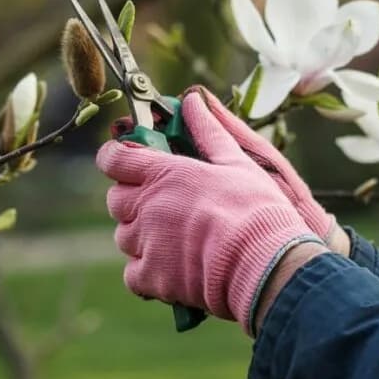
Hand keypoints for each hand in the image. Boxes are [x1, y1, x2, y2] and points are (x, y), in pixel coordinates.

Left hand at [96, 91, 327, 331]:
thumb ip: (209, 131)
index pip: (114, 158)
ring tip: (173, 238)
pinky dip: (146, 272)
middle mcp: (146, 207)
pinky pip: (133, 274)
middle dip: (131, 199)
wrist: (263, 264)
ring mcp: (146, 244)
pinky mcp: (152, 278)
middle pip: (115, 200)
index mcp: (164, 174)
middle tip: (160, 203)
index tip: (124, 159)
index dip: (114, 157)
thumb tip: (193, 99)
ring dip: (140, 235)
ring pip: (124, 237)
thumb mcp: (237, 161)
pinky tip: (171, 268)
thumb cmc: (256, 209)